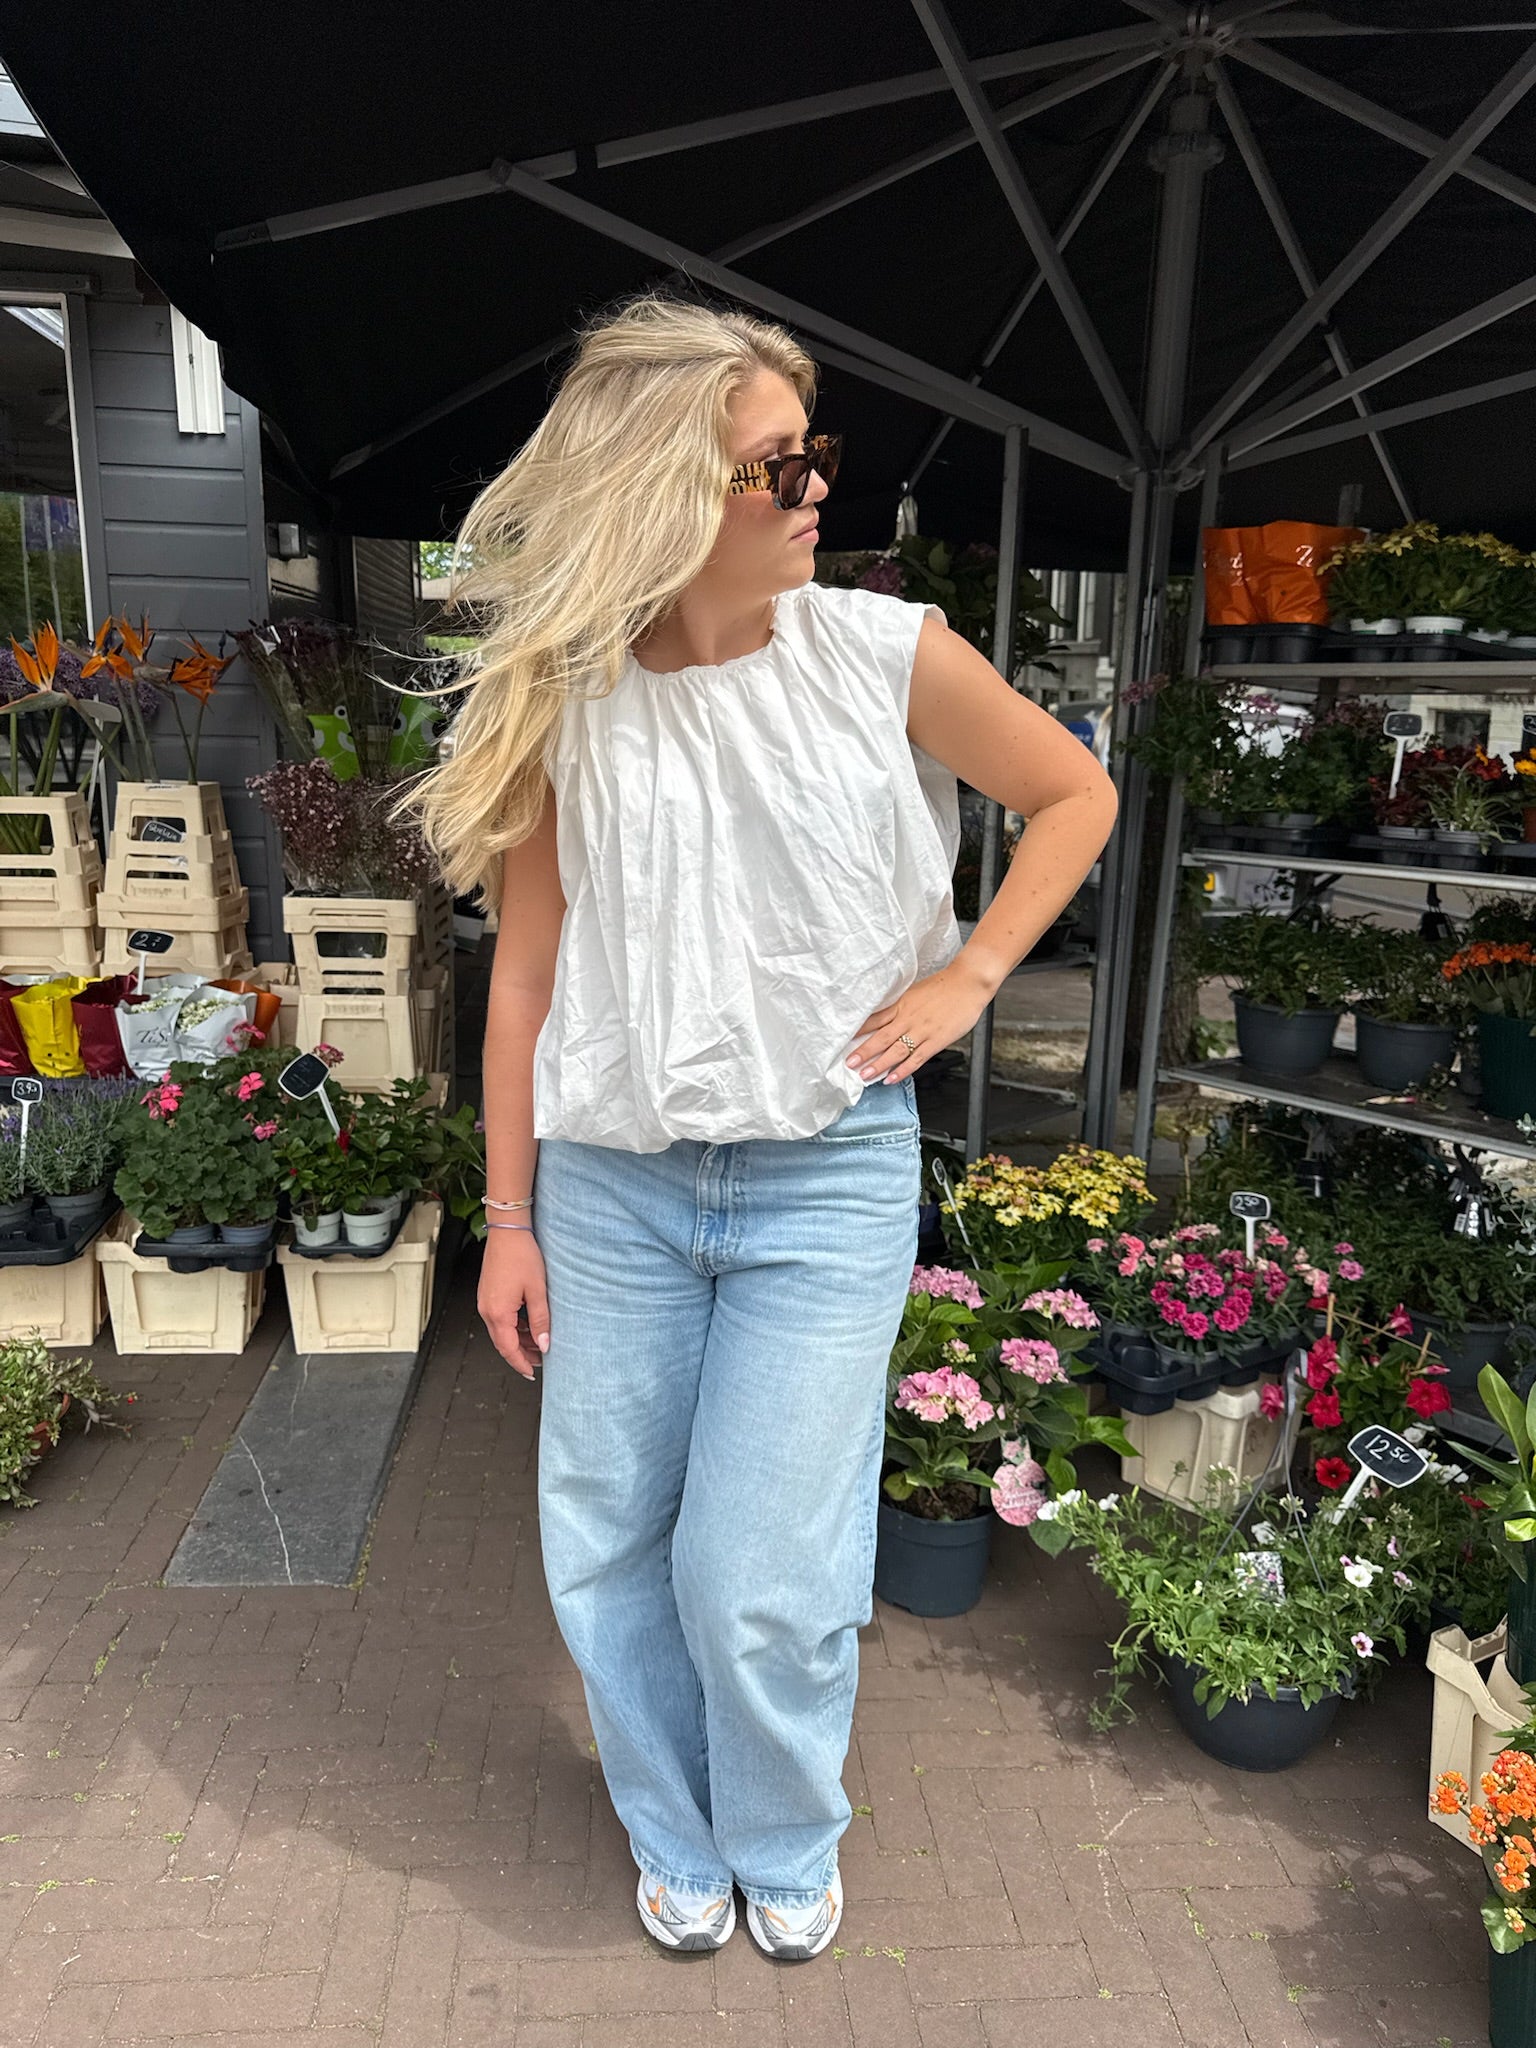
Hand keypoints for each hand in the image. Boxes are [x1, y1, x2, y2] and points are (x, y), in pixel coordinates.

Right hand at [478, 1229, 549, 1381]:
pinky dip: (513, 1327)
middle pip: (502, 1343)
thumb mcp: (537, 1291)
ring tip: (537, 1344)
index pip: (508, 1349)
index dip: (520, 1363)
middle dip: (520, 1354)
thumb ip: (540, 1320)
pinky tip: (527, 1325)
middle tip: (538, 1361)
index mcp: (497, 1313)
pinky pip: (499, 1318)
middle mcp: (486, 1309)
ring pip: (501, 1331)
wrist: (507, 1231)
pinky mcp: (488, 1294)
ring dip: (518, 1340)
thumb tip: (544, 1343)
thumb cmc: (521, 1255)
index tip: (531, 1373)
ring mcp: (485, 1301)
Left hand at [845, 959, 996, 1084]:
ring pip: (895, 1050)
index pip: (874, 1019)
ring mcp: (922, 1030)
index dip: (858, 1031)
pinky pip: (916, 1058)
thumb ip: (901, 1005)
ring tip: (865, 1075)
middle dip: (863, 1052)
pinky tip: (892, 1078)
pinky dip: (903, 1070)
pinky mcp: (936, 1040)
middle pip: (880, 1037)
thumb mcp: (915, 991)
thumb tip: (885, 1015)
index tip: (843, 1041)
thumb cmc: (944, 986)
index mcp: (901, 1004)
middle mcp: (908, 1018)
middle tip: (849, 1064)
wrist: (968, 983)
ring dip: (879, 1064)